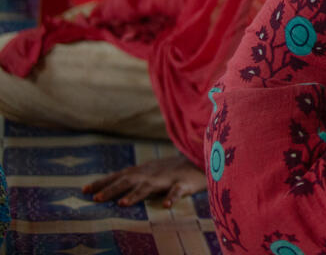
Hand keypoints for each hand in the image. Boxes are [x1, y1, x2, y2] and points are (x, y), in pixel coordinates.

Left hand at [83, 154, 205, 207]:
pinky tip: (166, 205)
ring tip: (122, 204)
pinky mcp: (183, 183)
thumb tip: (106, 188)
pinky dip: (171, 196)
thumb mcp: (149, 172)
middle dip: (111, 189)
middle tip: (96, 198)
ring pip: (148, 187)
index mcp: (142, 171)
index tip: (83, 190)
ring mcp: (166, 178)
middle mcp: (151, 174)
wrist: (201, 161)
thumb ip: (131, 179)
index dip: (101, 183)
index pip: (118, 176)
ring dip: (135, 195)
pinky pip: (177, 190)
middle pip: (128, 181)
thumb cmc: (171, 170)